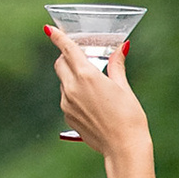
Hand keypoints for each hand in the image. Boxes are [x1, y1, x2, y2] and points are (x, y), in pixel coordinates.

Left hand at [49, 25, 154, 173]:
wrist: (123, 148)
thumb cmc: (129, 117)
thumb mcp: (123, 87)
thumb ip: (116, 66)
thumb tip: (120, 48)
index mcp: (87, 76)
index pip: (68, 50)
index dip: (58, 37)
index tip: (50, 29)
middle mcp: (72, 88)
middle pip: (60, 63)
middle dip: (67, 57)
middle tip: (81, 57)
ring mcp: (67, 104)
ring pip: (63, 82)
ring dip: (72, 77)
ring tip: (93, 86)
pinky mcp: (68, 117)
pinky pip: (66, 99)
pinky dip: (74, 94)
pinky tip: (92, 103)